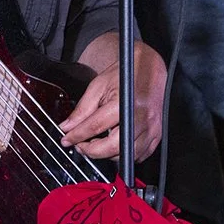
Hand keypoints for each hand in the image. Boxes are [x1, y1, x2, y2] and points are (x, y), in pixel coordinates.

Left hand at [61, 41, 167, 159]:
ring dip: (108, 154)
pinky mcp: (157, 134)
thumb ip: (82, 109)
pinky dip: (125, 154)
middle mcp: (139, 118)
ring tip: (97, 143)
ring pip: (126, 155)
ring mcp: (151, 128)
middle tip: (80, 146)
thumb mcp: (99, 86)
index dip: (76, 136)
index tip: (66, 140)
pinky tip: (116, 144)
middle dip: (91, 151)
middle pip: (112, 148)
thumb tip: (68, 127)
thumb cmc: (126, 74)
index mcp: (122, 104)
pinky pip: (140, 155)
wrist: (150, 67)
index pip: (94, 127)